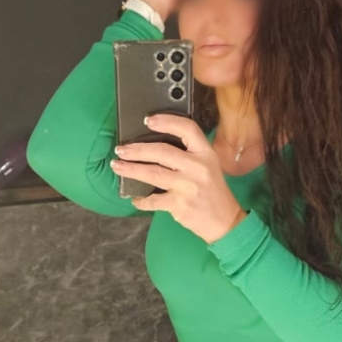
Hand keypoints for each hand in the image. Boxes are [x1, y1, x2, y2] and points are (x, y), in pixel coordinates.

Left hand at [111, 114, 248, 243]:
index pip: (187, 129)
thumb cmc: (213, 191)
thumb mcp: (209, 166)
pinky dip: (141, 200)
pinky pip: (153, 200)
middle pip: (162, 151)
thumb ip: (189, 154)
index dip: (167, 121)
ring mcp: (187, 187)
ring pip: (152, 174)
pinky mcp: (179, 205)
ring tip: (117, 166)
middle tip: (121, 149)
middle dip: (137, 150)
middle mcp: (197, 167)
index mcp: (206, 154)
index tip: (148, 120)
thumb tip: (155, 146)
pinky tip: (135, 198)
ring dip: (131, 170)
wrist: (225, 221)